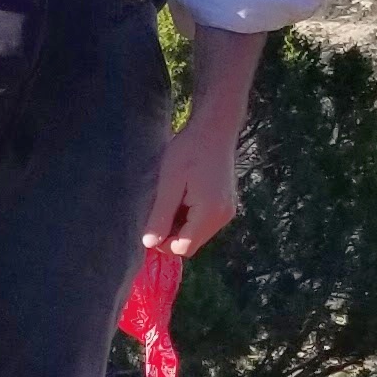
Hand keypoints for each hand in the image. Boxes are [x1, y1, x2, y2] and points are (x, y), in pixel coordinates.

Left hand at [143, 110, 240, 257]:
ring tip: (171, 201)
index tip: (150, 226)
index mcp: (209, 212)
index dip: (163, 243)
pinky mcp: (226, 205)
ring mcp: (227, 211)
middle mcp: (223, 217)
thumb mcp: (169, 182)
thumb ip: (161, 215)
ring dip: (180, 226)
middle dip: (171, 235)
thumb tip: (149, 243)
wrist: (215, 129)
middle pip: (191, 243)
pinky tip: (182, 198)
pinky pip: (204, 223)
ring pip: (197, 234)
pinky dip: (190, 218)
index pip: (183, 247)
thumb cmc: (190, 150)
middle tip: (157, 212)